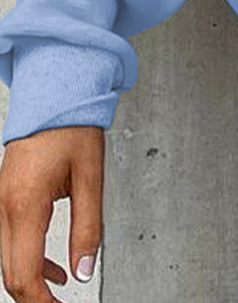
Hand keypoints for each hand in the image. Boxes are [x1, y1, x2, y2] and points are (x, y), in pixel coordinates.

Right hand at [0, 125, 103, 298]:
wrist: (55, 92)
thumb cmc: (72, 127)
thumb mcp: (91, 178)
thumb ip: (89, 228)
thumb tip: (84, 270)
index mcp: (26, 204)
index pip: (25, 274)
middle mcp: (4, 206)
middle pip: (10, 274)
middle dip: (35, 298)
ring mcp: (0, 201)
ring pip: (6, 259)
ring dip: (32, 279)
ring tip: (61, 290)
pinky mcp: (5, 196)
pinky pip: (9, 240)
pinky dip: (28, 258)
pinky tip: (53, 265)